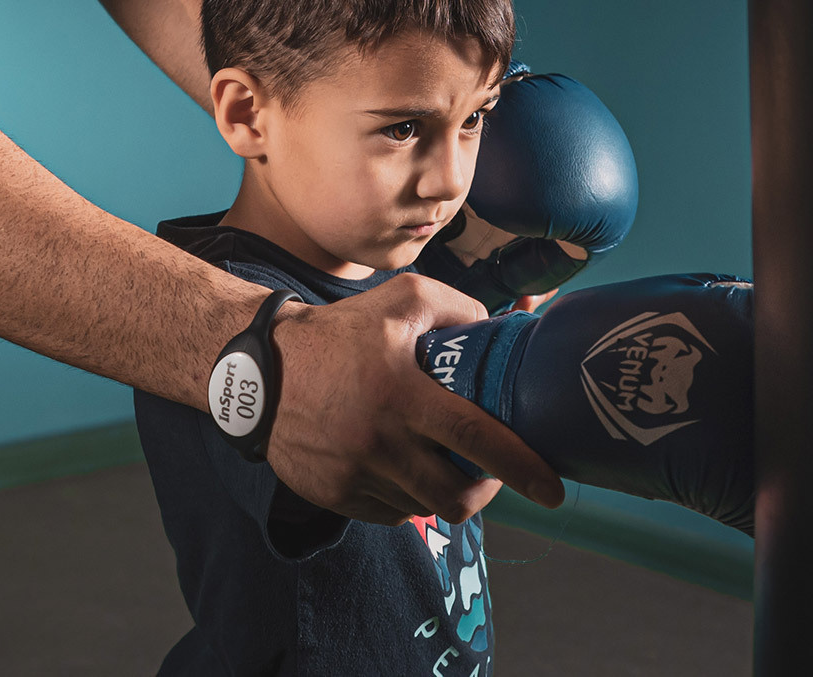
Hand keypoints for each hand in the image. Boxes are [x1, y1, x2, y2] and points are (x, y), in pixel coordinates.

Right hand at [264, 272, 563, 522]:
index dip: (520, 466)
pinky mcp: (335, 495)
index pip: (474, 436)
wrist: (259, 370)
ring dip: (441, 490)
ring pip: (423, 506)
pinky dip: (404, 496)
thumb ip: (457, 308)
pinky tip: (397, 465)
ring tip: (436, 460)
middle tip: (488, 473)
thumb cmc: (339, 331)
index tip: (553, 489)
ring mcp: (355, 473)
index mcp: (400, 392)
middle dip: (484, 492)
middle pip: (454, 495)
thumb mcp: (400, 299)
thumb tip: (502, 329)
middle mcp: (379, 440)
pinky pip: (389, 512)